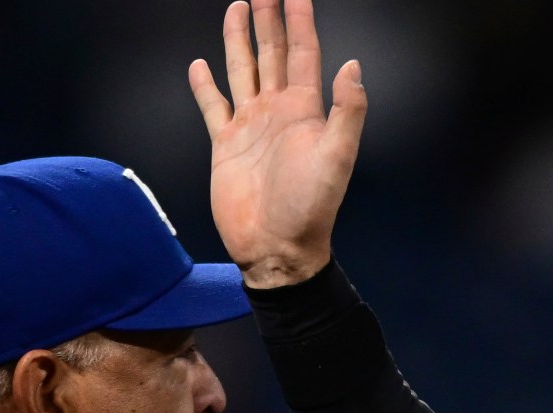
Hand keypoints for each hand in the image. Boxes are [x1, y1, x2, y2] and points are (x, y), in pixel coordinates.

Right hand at [188, 0, 364, 288]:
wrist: (276, 248)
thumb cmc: (310, 208)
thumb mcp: (336, 158)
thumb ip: (347, 112)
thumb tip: (352, 65)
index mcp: (305, 110)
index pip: (303, 52)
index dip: (299, 20)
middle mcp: (277, 111)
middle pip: (272, 52)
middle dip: (270, 19)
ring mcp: (250, 126)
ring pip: (243, 70)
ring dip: (239, 39)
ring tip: (237, 7)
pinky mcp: (225, 145)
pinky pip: (214, 107)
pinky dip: (205, 86)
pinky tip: (200, 65)